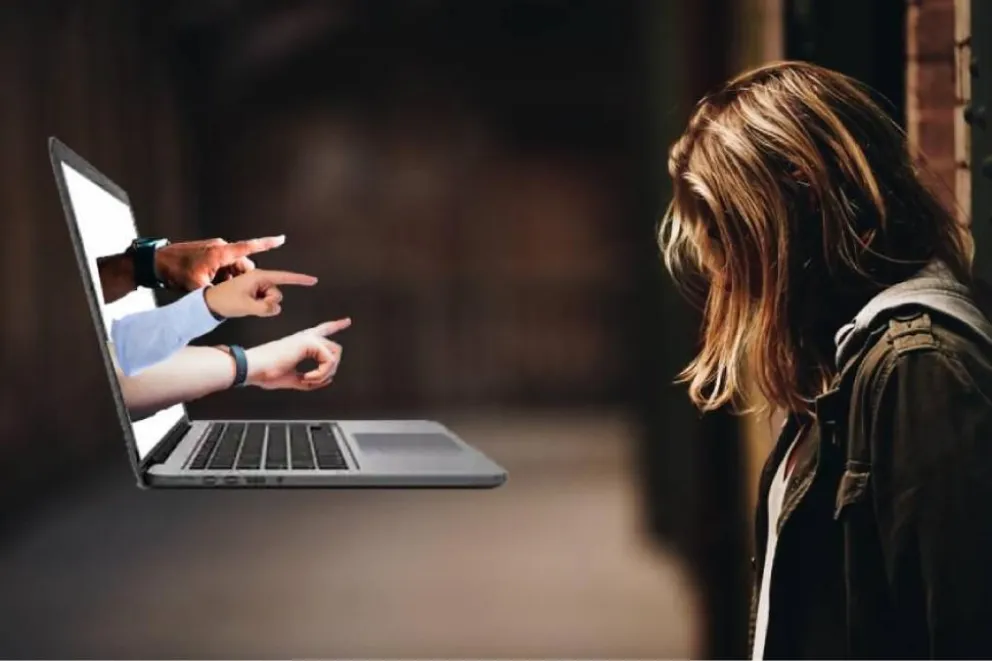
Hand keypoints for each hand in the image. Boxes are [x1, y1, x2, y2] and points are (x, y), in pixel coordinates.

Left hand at [154, 235, 285, 290]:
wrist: (155, 262)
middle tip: (227, 290)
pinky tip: (208, 282)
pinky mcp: (207, 252)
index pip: (249, 246)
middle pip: (242, 264)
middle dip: (240, 278)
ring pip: (232, 267)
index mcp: (221, 253)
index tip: (281, 239)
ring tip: (212, 286)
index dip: (267, 243)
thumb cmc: (176, 271)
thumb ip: (219, 289)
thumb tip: (232, 295)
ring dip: (228, 278)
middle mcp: (220, 248)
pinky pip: (222, 265)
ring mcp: (213, 249)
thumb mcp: (199, 286)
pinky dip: (221, 275)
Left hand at [203, 269, 317, 318]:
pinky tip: (246, 305)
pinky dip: (259, 306)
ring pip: (271, 299)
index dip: (299, 279)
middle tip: (251, 304)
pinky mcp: (254, 292)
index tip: (314, 280)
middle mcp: (259, 278)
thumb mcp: (245, 306)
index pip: (284, 277)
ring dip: (262, 305)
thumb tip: (277, 308)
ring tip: (245, 304)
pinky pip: (265, 302)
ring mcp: (257, 285)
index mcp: (258, 275)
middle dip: (269, 302)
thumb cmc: (224, 301)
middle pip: (277, 293)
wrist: (208, 303)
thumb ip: (265, 308)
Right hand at [245, 318, 351, 390]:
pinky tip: (307, 378)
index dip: (335, 325)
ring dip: (325, 373)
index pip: (322, 330)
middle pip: (334, 347)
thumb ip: (311, 380)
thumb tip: (328, 379)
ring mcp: (307, 339)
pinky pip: (329, 361)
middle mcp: (305, 338)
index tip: (347, 321)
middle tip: (313, 379)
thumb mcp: (293, 379)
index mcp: (300, 343)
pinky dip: (320, 374)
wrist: (253, 369)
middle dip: (331, 367)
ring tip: (309, 380)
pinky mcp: (308, 343)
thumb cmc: (266, 372)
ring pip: (334, 354)